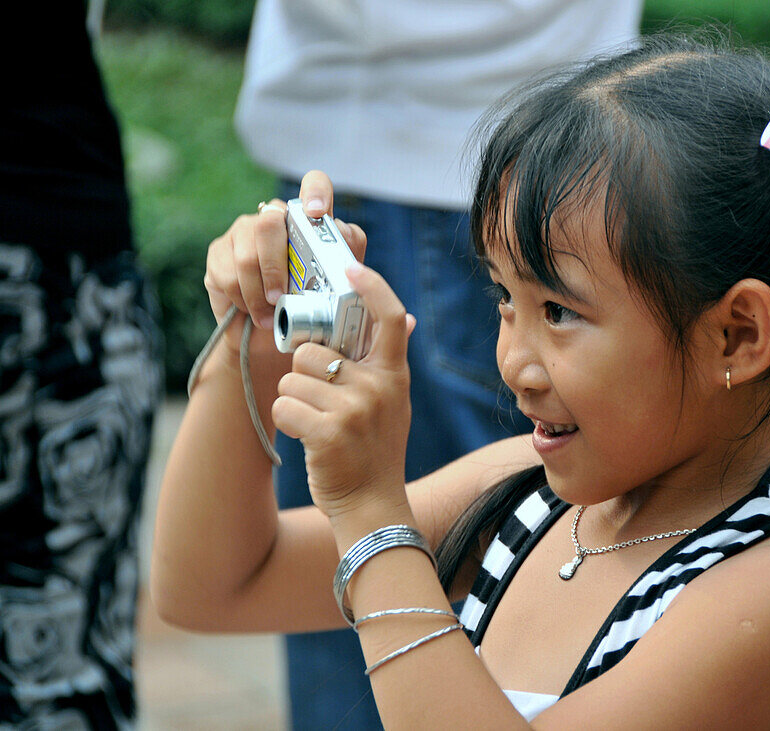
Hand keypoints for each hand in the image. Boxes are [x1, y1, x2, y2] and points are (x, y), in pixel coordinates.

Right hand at [203, 170, 367, 356]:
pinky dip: (241, 298)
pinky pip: (225, 271)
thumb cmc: (312, 319)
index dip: (316, 192)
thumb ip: (362, 295)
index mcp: (311, 225)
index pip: (315, 186)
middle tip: (283, 296)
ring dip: (259, 288)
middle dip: (277, 262)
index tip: (317, 211)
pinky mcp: (218, 255)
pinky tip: (252, 313)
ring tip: (270, 315)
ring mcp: (243, 234)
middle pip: (271, 217)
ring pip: (246, 249)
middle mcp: (276, 220)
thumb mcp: (341, 308)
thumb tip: (397, 306)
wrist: (270, 345)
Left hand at [271, 263, 417, 518]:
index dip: (371, 286)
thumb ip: (386, 364)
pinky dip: (287, 421)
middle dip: (304, 373)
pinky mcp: (328, 433)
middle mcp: (378, 386)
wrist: (373, 507)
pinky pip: (285, 405)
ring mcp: (355, 409)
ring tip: (316, 424)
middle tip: (320, 401)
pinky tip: (306, 439)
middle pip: (313, 350)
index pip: (391, 317)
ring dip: (294, 400)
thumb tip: (404, 319)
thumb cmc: (374, 451)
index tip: (352, 268)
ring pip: (293, 378)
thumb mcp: (393, 403)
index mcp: (393, 374)